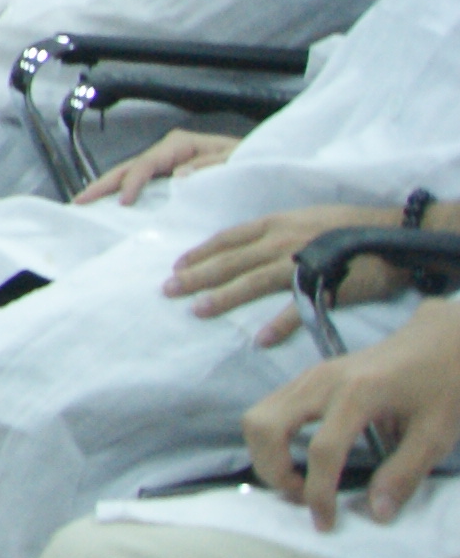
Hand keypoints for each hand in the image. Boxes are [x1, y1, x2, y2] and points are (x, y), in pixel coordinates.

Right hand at [81, 127, 239, 205]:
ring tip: (84, 204)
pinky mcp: (169, 177)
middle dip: (103, 183)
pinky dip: (123, 193)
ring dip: (107, 189)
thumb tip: (178, 175)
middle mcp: (168, 152)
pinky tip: (109, 207)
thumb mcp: (236, 161)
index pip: (148, 163)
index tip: (123, 203)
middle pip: (129, 166)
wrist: (265, 168)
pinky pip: (142, 184)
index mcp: (181, 145)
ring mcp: (166, 164)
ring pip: (130, 174)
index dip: (133, 182)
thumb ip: (210, 165)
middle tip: (79, 201)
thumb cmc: (251, 162)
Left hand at [169, 202, 407, 324]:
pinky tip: (261, 339)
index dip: (200, 252)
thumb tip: (248, 248)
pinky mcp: (327, 284)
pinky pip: (298, 307)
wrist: (391, 233)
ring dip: (224, 297)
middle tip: (167, 290)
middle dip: (196, 275)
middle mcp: (281, 240)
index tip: (176, 265)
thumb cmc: (347, 225)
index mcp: (275, 223)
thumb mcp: (302, 218)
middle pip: (230, 260)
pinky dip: (279, 324)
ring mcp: (302, 262)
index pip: (228, 238)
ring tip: (198, 311)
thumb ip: (274, 232)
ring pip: (253, 280)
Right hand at [245, 300, 459, 527]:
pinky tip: (299, 457)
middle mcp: (321, 381)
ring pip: (258, 415)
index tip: (326, 523)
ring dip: (266, 455)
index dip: (319, 493)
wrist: (440, 340)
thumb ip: (404, 474)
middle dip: (273, 470)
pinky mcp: (308, 377)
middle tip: (302, 497)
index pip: (323, 451)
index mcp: (358, 395)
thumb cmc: (443, 384)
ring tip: (298, 480)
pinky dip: (271, 439)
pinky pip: (269, 408)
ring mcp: (309, 376)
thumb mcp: (436, 434)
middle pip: (266, 426)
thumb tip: (375, 514)